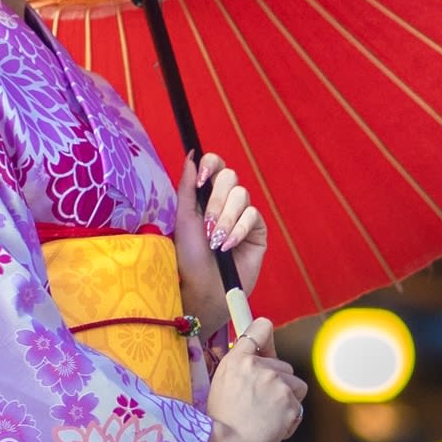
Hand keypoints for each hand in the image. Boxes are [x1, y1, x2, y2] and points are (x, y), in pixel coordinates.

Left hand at [176, 152, 266, 314]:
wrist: (204, 287)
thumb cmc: (190, 257)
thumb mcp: (184, 218)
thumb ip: (188, 186)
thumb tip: (191, 155)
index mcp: (206, 195)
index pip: (215, 166)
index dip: (211, 166)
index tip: (202, 180)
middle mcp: (226, 201)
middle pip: (230, 177)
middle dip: (216, 201)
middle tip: (208, 225)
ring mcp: (243, 215)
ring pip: (242, 196)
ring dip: (226, 219)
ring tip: (216, 241)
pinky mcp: (257, 231)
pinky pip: (253, 216)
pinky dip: (238, 230)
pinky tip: (228, 246)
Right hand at [199, 317, 305, 441]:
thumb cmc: (219, 420)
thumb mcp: (220, 383)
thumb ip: (240, 368)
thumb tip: (258, 357)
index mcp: (237, 359)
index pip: (261, 328)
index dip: (267, 337)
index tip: (267, 346)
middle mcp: (259, 366)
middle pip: (285, 367)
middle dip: (278, 383)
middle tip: (259, 404)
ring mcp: (276, 384)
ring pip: (297, 386)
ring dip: (287, 400)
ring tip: (267, 416)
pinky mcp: (290, 403)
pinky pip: (298, 409)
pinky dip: (289, 420)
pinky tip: (271, 428)